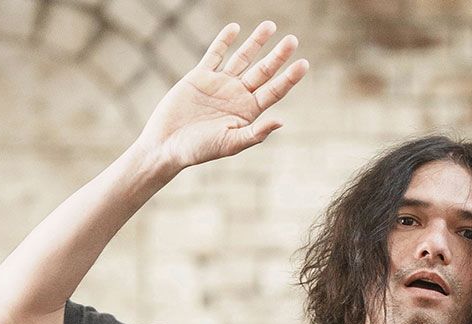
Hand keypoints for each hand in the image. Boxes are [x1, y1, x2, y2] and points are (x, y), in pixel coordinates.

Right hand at [136, 19, 307, 172]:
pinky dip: (224, 40)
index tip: (303, 64)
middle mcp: (237, 96)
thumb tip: (281, 121)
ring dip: (256, 42)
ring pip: (242, 58)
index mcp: (248, 113)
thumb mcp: (231, 143)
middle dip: (278, 56)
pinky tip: (235, 28)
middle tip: (292, 40)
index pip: (274, 91)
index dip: (289, 78)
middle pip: (263, 71)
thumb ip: (255, 133)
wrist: (167, 144)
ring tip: (270, 25)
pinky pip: (215, 53)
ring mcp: (219, 84)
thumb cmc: (199, 150)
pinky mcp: (200, 76)